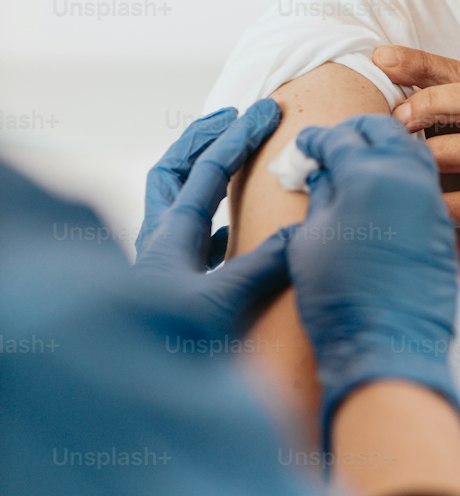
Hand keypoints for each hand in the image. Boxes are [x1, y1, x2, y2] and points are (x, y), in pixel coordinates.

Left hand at [135, 101, 290, 333]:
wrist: (123, 385)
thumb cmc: (167, 346)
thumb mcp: (220, 305)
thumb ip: (261, 266)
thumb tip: (300, 232)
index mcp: (172, 233)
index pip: (208, 168)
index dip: (240, 135)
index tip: (268, 109)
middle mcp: (160, 240)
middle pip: (173, 169)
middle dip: (202, 138)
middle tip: (233, 116)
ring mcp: (161, 263)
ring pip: (176, 202)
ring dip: (201, 174)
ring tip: (231, 161)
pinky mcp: (168, 289)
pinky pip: (189, 240)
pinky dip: (210, 222)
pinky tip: (229, 234)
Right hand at [286, 115, 459, 436]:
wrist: (390, 345)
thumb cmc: (340, 299)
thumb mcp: (310, 241)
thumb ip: (320, 197)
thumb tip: (326, 175)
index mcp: (366, 175)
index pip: (340, 137)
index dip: (317, 139)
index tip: (306, 145)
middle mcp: (406, 176)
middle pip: (384, 128)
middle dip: (356, 129)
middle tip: (336, 141)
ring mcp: (430, 197)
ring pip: (412, 146)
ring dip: (388, 142)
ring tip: (363, 157)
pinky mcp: (443, 220)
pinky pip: (427, 176)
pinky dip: (406, 166)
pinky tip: (388, 182)